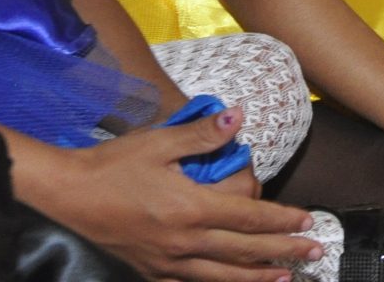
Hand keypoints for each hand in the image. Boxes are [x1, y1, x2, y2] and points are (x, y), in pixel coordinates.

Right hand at [26, 110, 320, 280]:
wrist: (69, 194)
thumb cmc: (114, 164)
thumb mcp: (159, 142)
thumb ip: (202, 133)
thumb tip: (239, 117)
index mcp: (190, 209)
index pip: (249, 218)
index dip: (282, 221)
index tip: (308, 221)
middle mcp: (184, 242)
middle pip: (244, 251)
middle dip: (283, 252)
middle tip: (314, 252)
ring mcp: (168, 263)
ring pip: (223, 277)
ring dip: (257, 278)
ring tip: (285, 278)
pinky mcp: (151, 271)